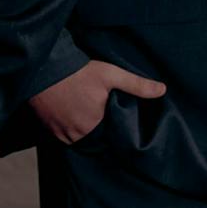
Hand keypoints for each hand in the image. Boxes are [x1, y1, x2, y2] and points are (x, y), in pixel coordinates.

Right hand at [27, 59, 166, 144]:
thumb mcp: (111, 74)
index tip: (115, 118)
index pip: (112, 135)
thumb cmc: (78, 72)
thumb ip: (137, 84)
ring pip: (80, 139)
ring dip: (84, 131)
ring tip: (86, 115)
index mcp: (97, 125)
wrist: (44, 68)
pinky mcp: (50, 131)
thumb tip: (162, 90)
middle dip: (100, 129)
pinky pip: (65, 137)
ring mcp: (63, 134)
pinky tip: (71, 116)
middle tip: (100, 114)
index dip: (115, 127)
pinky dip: (69, 130)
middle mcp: (80, 134)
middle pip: (96, 138)